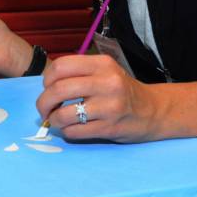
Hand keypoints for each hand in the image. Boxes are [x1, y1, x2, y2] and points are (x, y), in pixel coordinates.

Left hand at [37, 54, 173, 142]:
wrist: (153, 111)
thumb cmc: (122, 90)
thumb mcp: (105, 72)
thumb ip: (80, 73)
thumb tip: (46, 85)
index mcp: (102, 64)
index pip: (61, 66)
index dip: (47, 79)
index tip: (48, 88)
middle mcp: (107, 82)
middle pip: (58, 90)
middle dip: (43, 102)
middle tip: (44, 109)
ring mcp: (110, 106)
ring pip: (63, 114)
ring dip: (54, 120)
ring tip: (57, 120)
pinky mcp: (110, 127)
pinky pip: (74, 131)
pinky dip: (67, 131)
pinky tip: (72, 128)